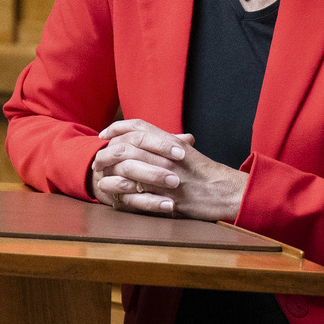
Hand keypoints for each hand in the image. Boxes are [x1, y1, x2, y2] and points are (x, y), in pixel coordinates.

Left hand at [90, 119, 246, 220]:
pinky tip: (111, 191)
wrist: (225, 192)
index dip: (117, 128)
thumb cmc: (207, 172)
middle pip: (126, 147)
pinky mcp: (165, 196)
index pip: (137, 127)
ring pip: (127, 169)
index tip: (104, 133)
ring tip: (99, 175)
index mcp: (170, 141)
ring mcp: (165, 176)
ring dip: (110, 172)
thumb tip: (148, 136)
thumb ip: (167, 142)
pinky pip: (136, 192)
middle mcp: (165, 155)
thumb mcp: (187, 151)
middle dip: (106, 152)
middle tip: (97, 158)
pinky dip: (120, 190)